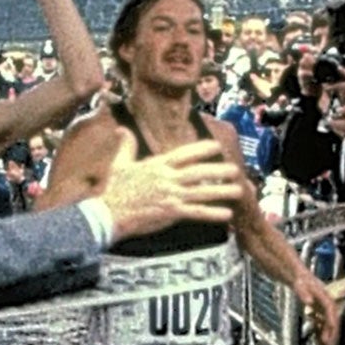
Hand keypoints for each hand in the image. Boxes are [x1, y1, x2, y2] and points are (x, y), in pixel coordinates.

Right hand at [97, 135, 241, 240]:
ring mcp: (170, 195)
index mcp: (157, 165)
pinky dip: (212, 213)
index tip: (217, 147)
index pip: (185, 153)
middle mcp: (167, 178)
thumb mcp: (118, 164)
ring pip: (202, 191)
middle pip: (200, 171)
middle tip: (236, 170)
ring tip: (238, 190)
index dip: (203, 149)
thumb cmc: (112, 190)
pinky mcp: (170, 212)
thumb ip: (125, 146)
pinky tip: (226, 214)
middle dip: (220, 170)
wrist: (105, 214)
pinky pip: (196, 212)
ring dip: (222, 191)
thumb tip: (121, 129)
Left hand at [298, 271, 344, 344]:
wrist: (296, 273)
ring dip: (328, 332)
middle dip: (332, 332)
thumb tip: (309, 301)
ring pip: (328, 321)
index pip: (331, 312)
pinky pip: (322, 320)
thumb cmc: (299, 278)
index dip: (332, 324)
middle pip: (332, 318)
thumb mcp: (300, 284)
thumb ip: (303, 293)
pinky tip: (320, 337)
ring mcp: (322, 304)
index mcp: (324, 296)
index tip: (331, 333)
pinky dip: (322, 329)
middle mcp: (326, 301)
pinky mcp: (317, 307)